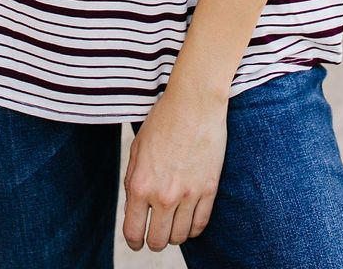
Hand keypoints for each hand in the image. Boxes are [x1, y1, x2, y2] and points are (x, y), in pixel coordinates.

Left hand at [122, 85, 225, 252]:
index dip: (134, 241)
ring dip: (175, 234)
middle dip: (155, 240)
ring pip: (180, 237)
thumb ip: (133, 182)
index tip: (138, 240)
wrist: (194, 102)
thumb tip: (134, 210)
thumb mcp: (137, 150)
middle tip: (156, 232)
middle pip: (158, 241)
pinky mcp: (209, 189)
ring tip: (173, 222)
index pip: (133, 232)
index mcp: (140, 184)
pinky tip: (189, 217)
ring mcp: (188, 194)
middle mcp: (163, 194)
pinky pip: (201, 224)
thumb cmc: (162, 121)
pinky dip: (193, 227)